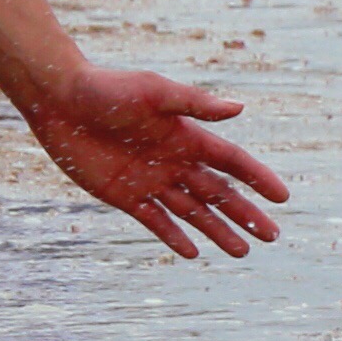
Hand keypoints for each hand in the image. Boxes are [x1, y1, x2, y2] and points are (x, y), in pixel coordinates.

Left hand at [18, 63, 287, 260]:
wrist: (59, 100)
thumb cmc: (107, 88)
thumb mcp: (154, 92)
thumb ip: (194, 103)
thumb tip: (239, 108)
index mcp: (186, 136)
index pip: (231, 162)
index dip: (257, 178)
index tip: (282, 197)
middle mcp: (173, 160)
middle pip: (218, 193)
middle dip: (244, 214)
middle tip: (272, 236)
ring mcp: (150, 179)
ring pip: (192, 211)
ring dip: (217, 231)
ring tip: (242, 252)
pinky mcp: (123, 194)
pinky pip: (154, 220)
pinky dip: (174, 236)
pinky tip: (193, 253)